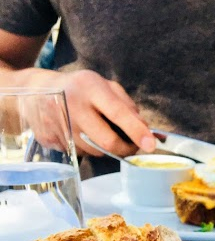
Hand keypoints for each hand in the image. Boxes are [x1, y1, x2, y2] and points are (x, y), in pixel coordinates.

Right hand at [35, 69, 155, 156]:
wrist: (36, 91)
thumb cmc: (81, 90)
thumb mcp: (105, 87)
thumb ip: (128, 107)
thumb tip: (146, 131)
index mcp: (89, 86)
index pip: (117, 112)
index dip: (136, 131)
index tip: (151, 144)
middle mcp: (72, 105)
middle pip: (107, 141)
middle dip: (126, 149)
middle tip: (133, 146)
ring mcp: (59, 124)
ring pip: (96, 152)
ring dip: (106, 148)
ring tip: (100, 131)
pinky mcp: (51, 140)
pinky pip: (81, 154)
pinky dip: (89, 149)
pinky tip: (83, 134)